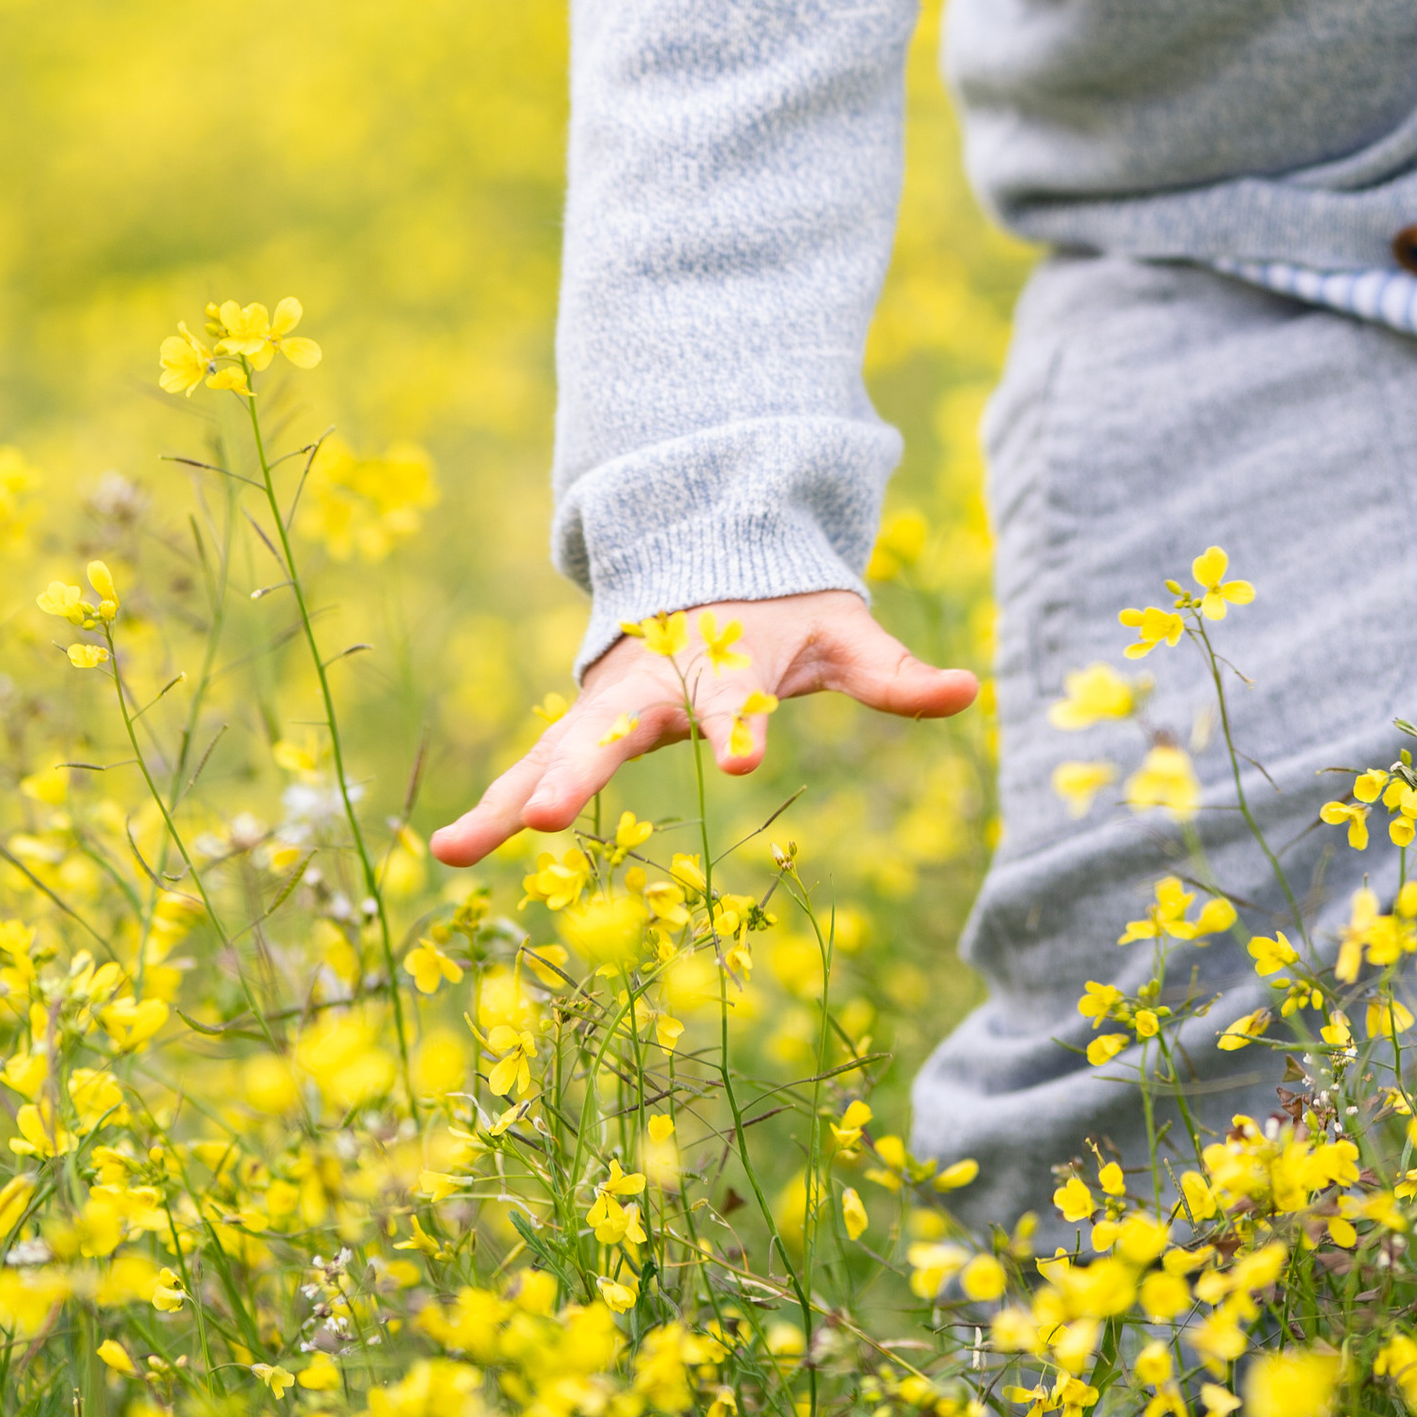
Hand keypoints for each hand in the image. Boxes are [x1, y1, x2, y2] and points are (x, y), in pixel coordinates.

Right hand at [427, 588, 977, 865]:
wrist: (710, 561)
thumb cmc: (784, 614)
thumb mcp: (844, 635)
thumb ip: (895, 670)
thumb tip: (970, 690)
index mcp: (722, 659)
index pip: (735, 698)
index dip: (741, 727)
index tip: (739, 762)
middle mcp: (653, 681)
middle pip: (611, 730)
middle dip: (578, 772)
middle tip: (542, 818)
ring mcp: (608, 703)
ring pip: (552, 752)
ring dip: (508, 797)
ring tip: (457, 849)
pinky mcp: (582, 727)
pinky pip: (533, 769)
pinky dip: (494, 806)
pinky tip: (447, 855)